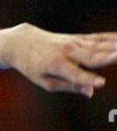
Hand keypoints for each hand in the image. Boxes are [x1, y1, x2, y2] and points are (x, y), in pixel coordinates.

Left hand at [0, 21, 116, 96]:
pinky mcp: (78, 38)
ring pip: (100, 45)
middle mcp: (67, 51)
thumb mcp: (45, 82)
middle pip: (94, 56)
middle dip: (111, 57)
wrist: (23, 42)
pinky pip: (98, 38)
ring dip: (116, 46)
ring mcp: (74, 42)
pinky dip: (112, 38)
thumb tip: (91, 92)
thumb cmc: (33, 67)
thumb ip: (69, 86)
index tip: (101, 83)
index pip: (75, 74)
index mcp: (56, 65)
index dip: (88, 79)